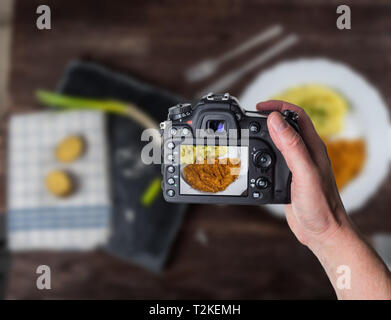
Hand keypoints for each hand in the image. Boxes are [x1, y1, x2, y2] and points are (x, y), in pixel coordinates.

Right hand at [257, 100, 350, 247]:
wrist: (322, 232)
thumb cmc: (321, 205)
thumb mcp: (304, 172)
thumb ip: (291, 145)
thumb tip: (275, 120)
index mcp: (312, 147)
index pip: (297, 115)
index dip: (279, 106)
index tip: (259, 107)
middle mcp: (305, 154)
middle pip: (286, 126)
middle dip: (268, 118)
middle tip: (250, 119)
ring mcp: (296, 166)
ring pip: (278, 143)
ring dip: (263, 136)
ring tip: (248, 135)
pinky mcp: (288, 178)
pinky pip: (273, 161)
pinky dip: (261, 155)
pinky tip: (252, 160)